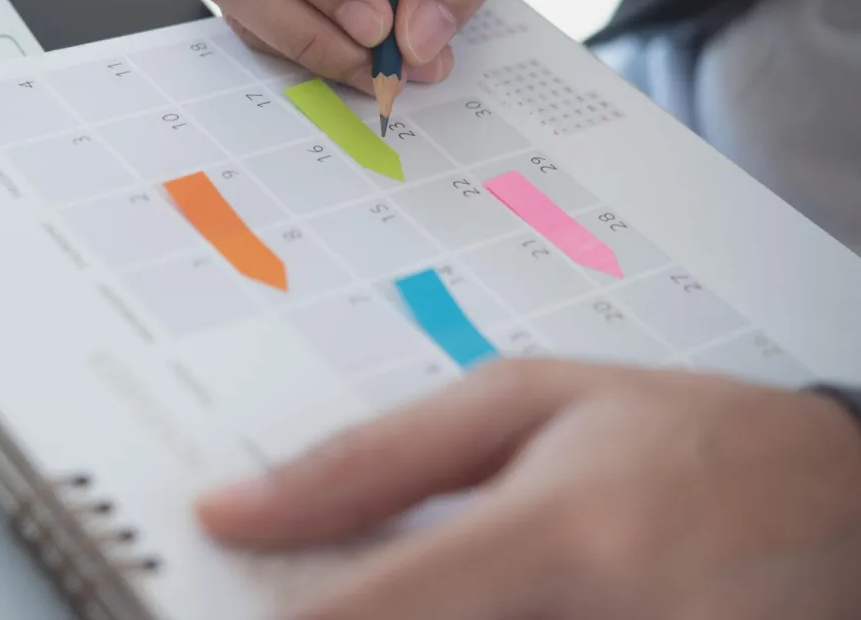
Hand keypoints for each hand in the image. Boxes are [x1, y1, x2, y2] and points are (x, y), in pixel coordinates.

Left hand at [195, 359, 860, 618]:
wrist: (847, 502)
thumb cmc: (684, 437)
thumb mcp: (531, 401)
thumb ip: (377, 459)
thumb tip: (233, 506)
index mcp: (563, 534)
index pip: (374, 612)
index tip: (203, 605)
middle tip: (302, 586)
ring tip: (418, 573)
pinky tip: (472, 596)